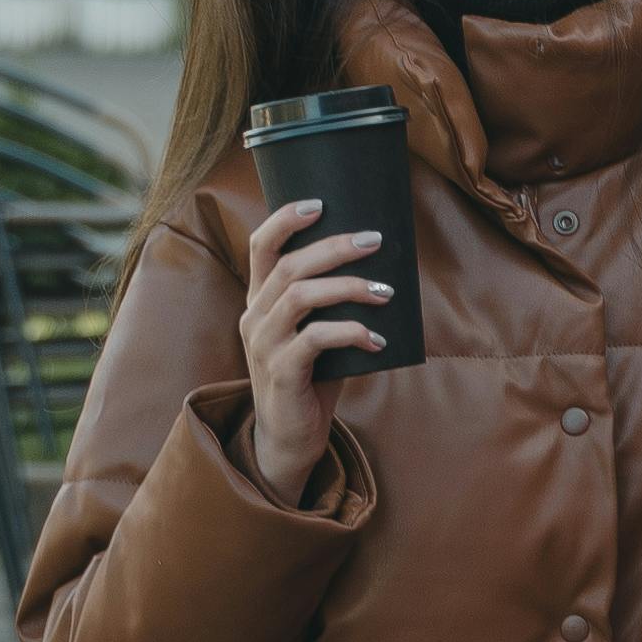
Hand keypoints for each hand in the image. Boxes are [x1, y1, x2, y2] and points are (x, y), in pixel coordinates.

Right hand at [235, 189, 390, 491]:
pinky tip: (377, 339)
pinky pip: (315, 339)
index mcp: (260, 301)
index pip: (260, 246)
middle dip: (335, 247)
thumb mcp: (317, 334)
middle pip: (289, 265)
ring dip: (349, 287)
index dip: (285, 219)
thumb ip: (334, 304)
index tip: (321, 203)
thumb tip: (386, 269)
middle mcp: (255, 317)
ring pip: (301, 296)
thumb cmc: (311, 379)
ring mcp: (264, 345)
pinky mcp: (281, 373)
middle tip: (375, 241)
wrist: (289, 438)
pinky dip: (351, 332)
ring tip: (386, 292)